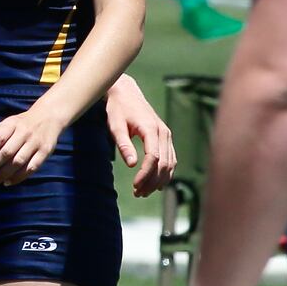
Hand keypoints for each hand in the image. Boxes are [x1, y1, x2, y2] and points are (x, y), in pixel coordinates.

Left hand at [0, 106, 63, 187]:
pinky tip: (8, 182)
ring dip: (3, 174)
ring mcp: (36, 142)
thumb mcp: (5, 125)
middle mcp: (25, 132)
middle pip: (7, 152)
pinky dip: (18, 177)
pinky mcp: (45, 152)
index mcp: (12, 124)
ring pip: (18, 162)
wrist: (48, 117)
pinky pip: (31, 168)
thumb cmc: (20, 125)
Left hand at [105, 74, 176, 196]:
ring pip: (170, 163)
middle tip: (138, 193)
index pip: (154, 158)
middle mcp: (163, 132)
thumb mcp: (115, 125)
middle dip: (152, 181)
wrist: (125, 92)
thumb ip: (123, 144)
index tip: (135, 186)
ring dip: (159, 180)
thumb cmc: (118, 109)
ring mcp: (166, 134)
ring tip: (144, 191)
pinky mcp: (165, 137)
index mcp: (151, 129)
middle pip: (164, 163)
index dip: (145, 175)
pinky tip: (155, 183)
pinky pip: (170, 158)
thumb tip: (131, 164)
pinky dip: (165, 172)